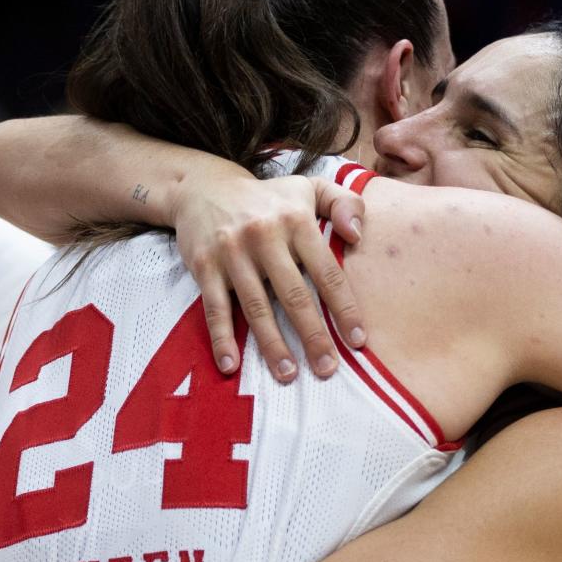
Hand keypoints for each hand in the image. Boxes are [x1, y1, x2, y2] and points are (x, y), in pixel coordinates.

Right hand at [172, 171, 367, 380]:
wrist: (203, 187)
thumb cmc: (268, 199)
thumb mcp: (309, 188)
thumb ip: (344, 203)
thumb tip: (358, 236)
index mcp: (296, 220)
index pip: (326, 271)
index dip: (343, 308)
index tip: (358, 340)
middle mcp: (264, 236)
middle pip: (294, 295)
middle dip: (313, 335)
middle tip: (327, 368)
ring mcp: (232, 252)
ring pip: (256, 307)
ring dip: (272, 344)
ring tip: (289, 374)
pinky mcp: (204, 266)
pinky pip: (215, 308)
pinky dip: (222, 338)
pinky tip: (231, 365)